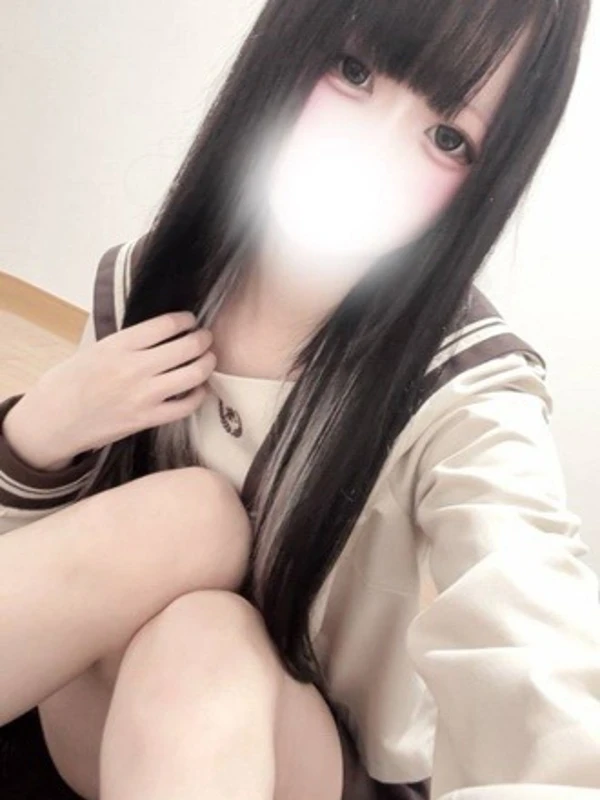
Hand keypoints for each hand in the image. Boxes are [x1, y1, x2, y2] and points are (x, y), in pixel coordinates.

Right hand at [3, 312, 215, 469]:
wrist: (54, 421)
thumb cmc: (70, 382)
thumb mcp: (95, 349)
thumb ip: (129, 342)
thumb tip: (163, 333)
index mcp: (118, 345)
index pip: (166, 324)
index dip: (186, 320)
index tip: (190, 321)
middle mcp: (134, 368)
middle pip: (187, 347)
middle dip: (203, 339)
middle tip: (206, 338)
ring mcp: (143, 396)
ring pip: (194, 374)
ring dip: (207, 363)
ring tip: (208, 359)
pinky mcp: (147, 419)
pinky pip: (186, 406)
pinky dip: (198, 394)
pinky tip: (198, 388)